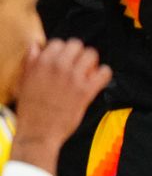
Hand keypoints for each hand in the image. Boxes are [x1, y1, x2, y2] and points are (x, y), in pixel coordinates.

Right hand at [9, 39, 110, 172]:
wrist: (38, 133)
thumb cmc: (31, 109)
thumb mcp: (23, 82)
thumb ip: (31, 62)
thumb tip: (37, 46)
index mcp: (41, 63)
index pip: (59, 42)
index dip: (62, 52)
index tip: (63, 60)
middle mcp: (58, 67)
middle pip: (77, 45)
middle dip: (78, 54)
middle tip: (77, 66)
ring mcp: (74, 77)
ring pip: (92, 54)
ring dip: (91, 63)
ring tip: (87, 74)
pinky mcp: (86, 90)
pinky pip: (105, 72)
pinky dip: (104, 75)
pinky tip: (97, 82)